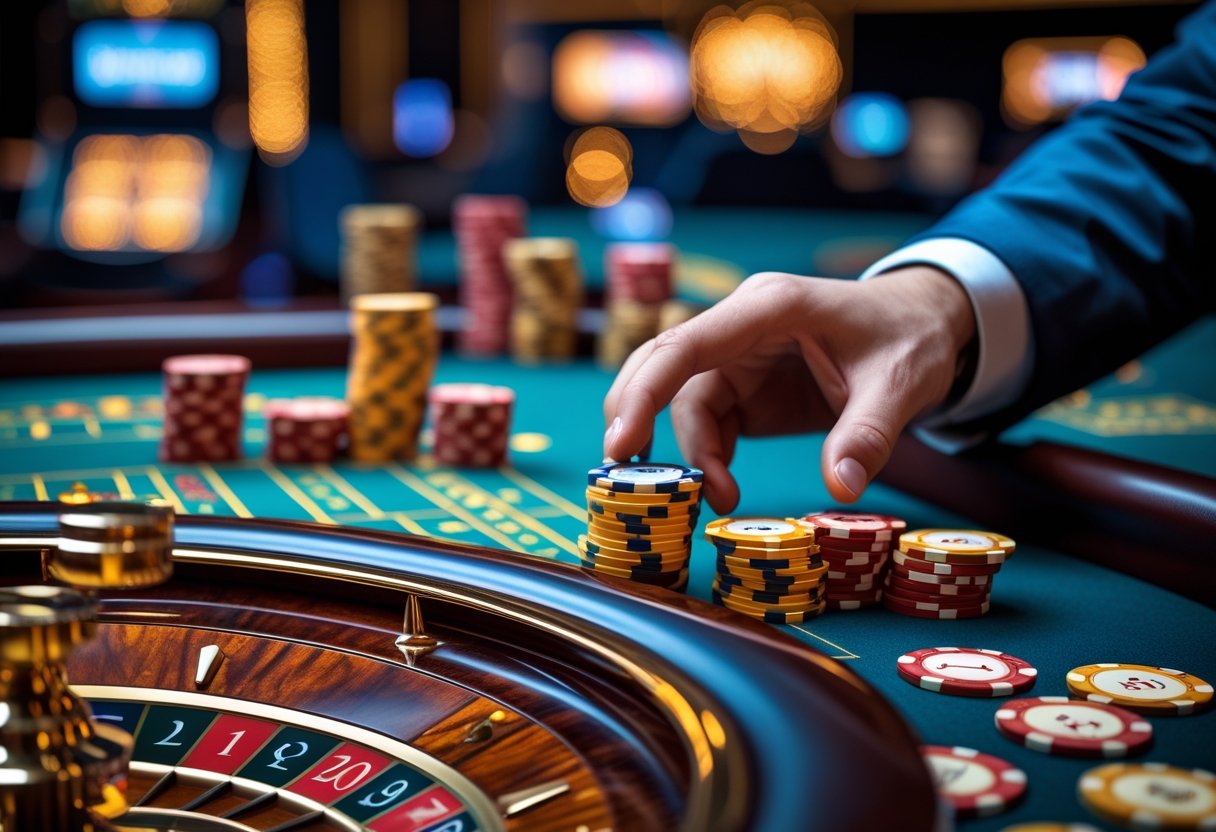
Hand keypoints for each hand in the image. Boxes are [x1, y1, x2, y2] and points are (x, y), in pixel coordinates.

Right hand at [602, 266, 975, 512]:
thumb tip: (841, 487)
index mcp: (769, 307)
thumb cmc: (910, 336)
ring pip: (684, 403)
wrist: (927, 326)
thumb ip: (868, 432)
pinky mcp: (747, 389)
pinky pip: (709, 422)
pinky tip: (724, 489)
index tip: (621, 443)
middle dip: (635, 416)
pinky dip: (707, 458)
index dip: (645, 391)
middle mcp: (742, 328)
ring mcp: (740, 358)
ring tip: (719, 500)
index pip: (686, 344)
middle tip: (625, 477)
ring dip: (689, 454)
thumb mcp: (901, 382)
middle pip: (663, 366)